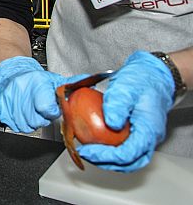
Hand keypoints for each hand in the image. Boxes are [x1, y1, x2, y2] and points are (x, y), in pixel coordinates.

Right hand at [0, 56, 86, 132]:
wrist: (14, 72)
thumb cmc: (36, 79)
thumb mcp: (55, 80)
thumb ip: (72, 85)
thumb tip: (92, 84)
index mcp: (37, 83)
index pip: (46, 108)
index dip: (51, 112)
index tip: (52, 109)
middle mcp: (21, 90)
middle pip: (35, 120)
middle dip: (41, 118)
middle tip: (41, 110)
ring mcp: (9, 99)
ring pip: (24, 125)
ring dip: (30, 122)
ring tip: (31, 111)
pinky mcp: (0, 106)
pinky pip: (11, 124)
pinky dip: (17, 123)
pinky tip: (21, 113)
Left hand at [76, 51, 175, 171]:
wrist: (152, 74)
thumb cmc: (141, 80)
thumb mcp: (126, 87)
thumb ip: (118, 105)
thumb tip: (111, 123)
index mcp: (149, 129)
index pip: (128, 153)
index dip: (106, 156)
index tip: (87, 150)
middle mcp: (149, 137)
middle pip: (129, 162)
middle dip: (105, 162)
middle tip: (85, 154)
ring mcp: (144, 137)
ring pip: (129, 159)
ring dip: (108, 160)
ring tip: (89, 152)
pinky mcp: (137, 134)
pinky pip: (126, 149)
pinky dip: (111, 152)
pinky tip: (96, 144)